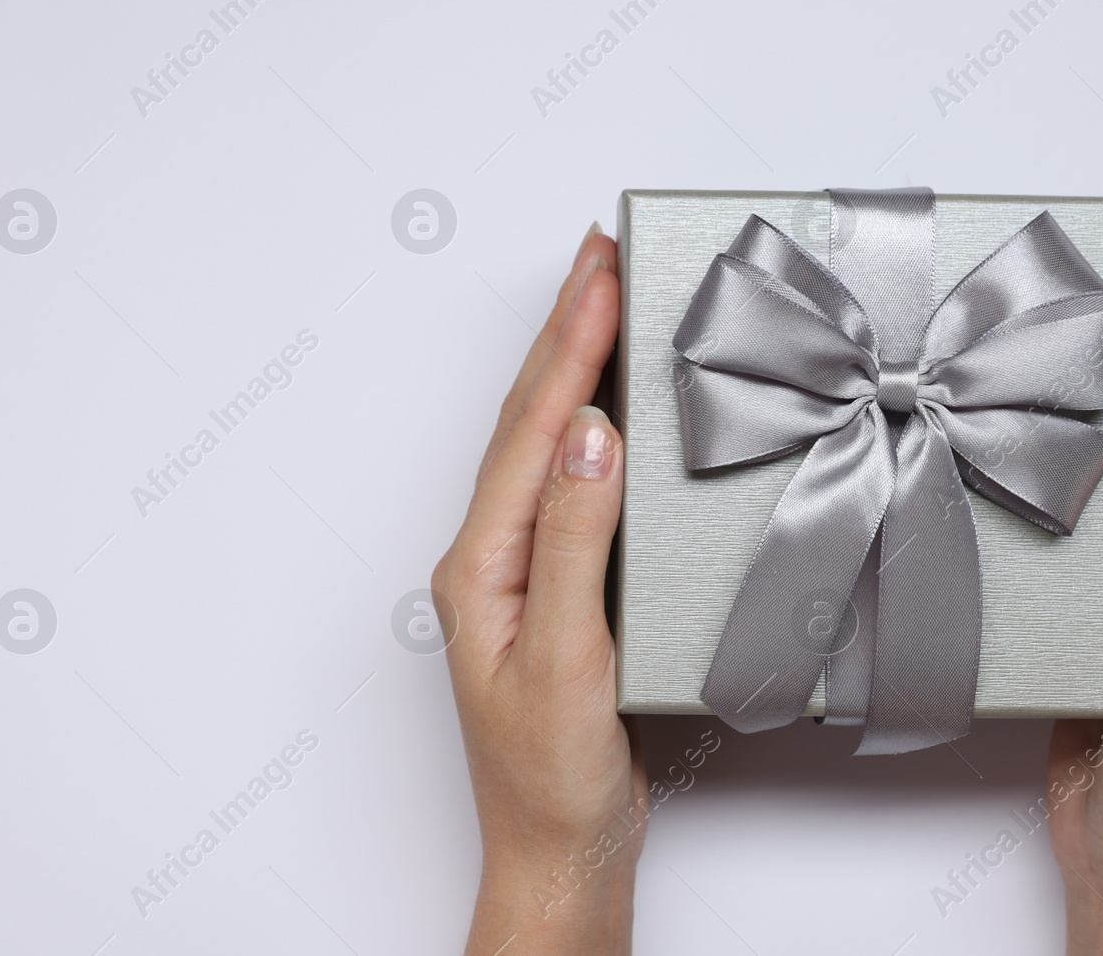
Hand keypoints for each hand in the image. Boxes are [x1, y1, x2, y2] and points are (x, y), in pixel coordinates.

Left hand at [433, 225, 644, 955]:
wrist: (559, 853)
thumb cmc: (552, 778)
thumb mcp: (565, 658)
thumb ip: (575, 542)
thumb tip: (590, 435)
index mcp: (482, 562)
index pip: (533, 428)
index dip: (571, 342)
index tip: (603, 269)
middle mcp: (493, 554)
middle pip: (530, 418)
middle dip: (565, 328)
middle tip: (600, 251)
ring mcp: (524, 568)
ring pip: (548, 443)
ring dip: (576, 364)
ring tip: (605, 298)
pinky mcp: (560, 586)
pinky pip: (574, 483)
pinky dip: (596, 426)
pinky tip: (620, 405)